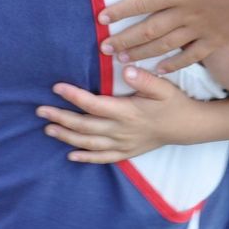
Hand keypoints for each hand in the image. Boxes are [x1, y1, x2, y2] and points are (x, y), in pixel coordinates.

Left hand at [37, 66, 197, 162]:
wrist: (188, 127)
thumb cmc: (174, 103)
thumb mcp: (164, 87)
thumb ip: (145, 79)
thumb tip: (126, 70)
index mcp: (128, 112)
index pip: (94, 104)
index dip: (74, 96)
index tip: (56, 87)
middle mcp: (122, 131)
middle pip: (85, 126)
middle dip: (61, 118)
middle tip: (40, 111)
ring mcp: (123, 144)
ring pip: (89, 143)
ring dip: (67, 137)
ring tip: (48, 130)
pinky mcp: (127, 152)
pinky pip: (103, 158)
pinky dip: (86, 158)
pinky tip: (70, 155)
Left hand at [99, 0, 228, 71]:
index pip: (141, 2)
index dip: (119, 11)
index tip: (101, 19)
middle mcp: (184, 14)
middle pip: (147, 29)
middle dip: (123, 39)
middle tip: (104, 49)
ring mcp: (199, 30)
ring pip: (163, 46)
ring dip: (141, 54)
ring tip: (122, 61)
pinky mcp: (215, 41)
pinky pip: (190, 57)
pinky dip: (172, 65)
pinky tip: (159, 70)